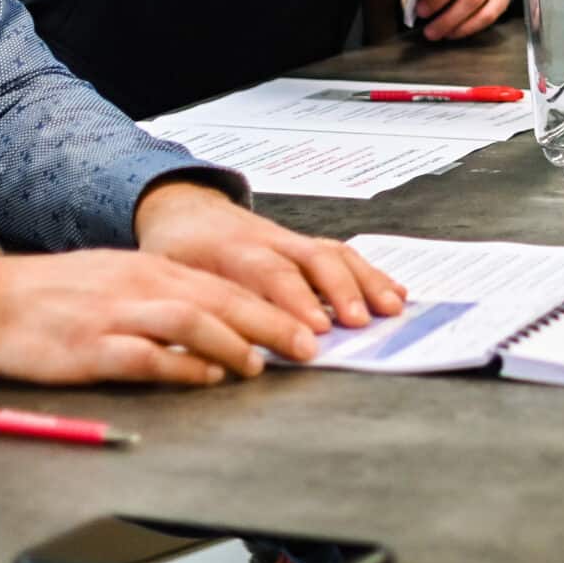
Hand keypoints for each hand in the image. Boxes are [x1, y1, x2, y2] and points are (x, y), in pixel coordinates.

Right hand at [0, 250, 315, 385]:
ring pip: (191, 321)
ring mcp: (118, 315)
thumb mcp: (124, 280)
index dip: (272, 304)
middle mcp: (144, 287)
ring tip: (261, 364)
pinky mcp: (92, 348)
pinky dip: (181, 365)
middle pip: (221, 300)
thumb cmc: (61, 295)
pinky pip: (146, 355)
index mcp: (155, 270)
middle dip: (271, 322)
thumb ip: (171, 295)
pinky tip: (207, 376)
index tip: (307, 323)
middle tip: (308, 345)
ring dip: (232, 342)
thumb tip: (223, 319)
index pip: (226, 285)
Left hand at [133, 181, 404, 332]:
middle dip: (341, 292)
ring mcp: (292, 240)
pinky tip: (393, 293)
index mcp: (232, 251)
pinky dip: (372, 274)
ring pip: (336, 254)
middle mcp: (269, 241)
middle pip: (314, 260)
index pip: (270, 274)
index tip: (315, 332)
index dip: (295, 302)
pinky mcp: (306, 244)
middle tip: (359, 323)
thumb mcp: (170, 279)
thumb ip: (199, 309)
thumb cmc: (176, 250)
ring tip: (391, 309)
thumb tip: (220, 352)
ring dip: (367, 282)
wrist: (184, 209)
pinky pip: (344, 253)